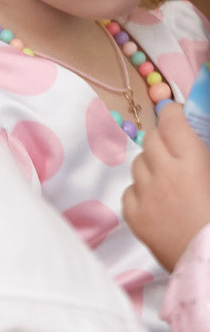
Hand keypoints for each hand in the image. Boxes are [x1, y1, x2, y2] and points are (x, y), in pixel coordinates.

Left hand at [123, 105, 209, 270]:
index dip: (173, 115)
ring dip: (151, 164)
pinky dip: (141, 190)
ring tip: (169, 178)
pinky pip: (129, 191)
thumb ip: (204, 157)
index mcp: (192, 161)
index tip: (178, 117)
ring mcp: (144, 195)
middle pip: (150, 140)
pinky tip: (158, 200)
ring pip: (137, 164)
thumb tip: (196, 141)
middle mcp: (163, 174)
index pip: (171, 122)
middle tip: (176, 149)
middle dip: (162, 139)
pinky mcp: (133, 216)